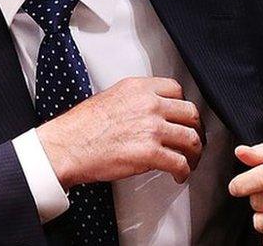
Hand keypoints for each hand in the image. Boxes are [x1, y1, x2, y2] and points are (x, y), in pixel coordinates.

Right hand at [35, 77, 203, 188]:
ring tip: (189, 161)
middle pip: (190, 113)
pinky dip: (184, 171)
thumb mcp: (110, 97)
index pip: (176, 89)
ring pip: (191, 138)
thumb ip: (134, 99)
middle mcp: (149, 104)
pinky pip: (180, 162)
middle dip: (195, 129)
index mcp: (138, 88)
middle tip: (192, 139)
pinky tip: (179, 175)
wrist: (66, 146)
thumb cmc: (81, 127)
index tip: (182, 116)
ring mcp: (152, 128)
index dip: (182, 106)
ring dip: (194, 153)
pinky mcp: (150, 152)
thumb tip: (148, 110)